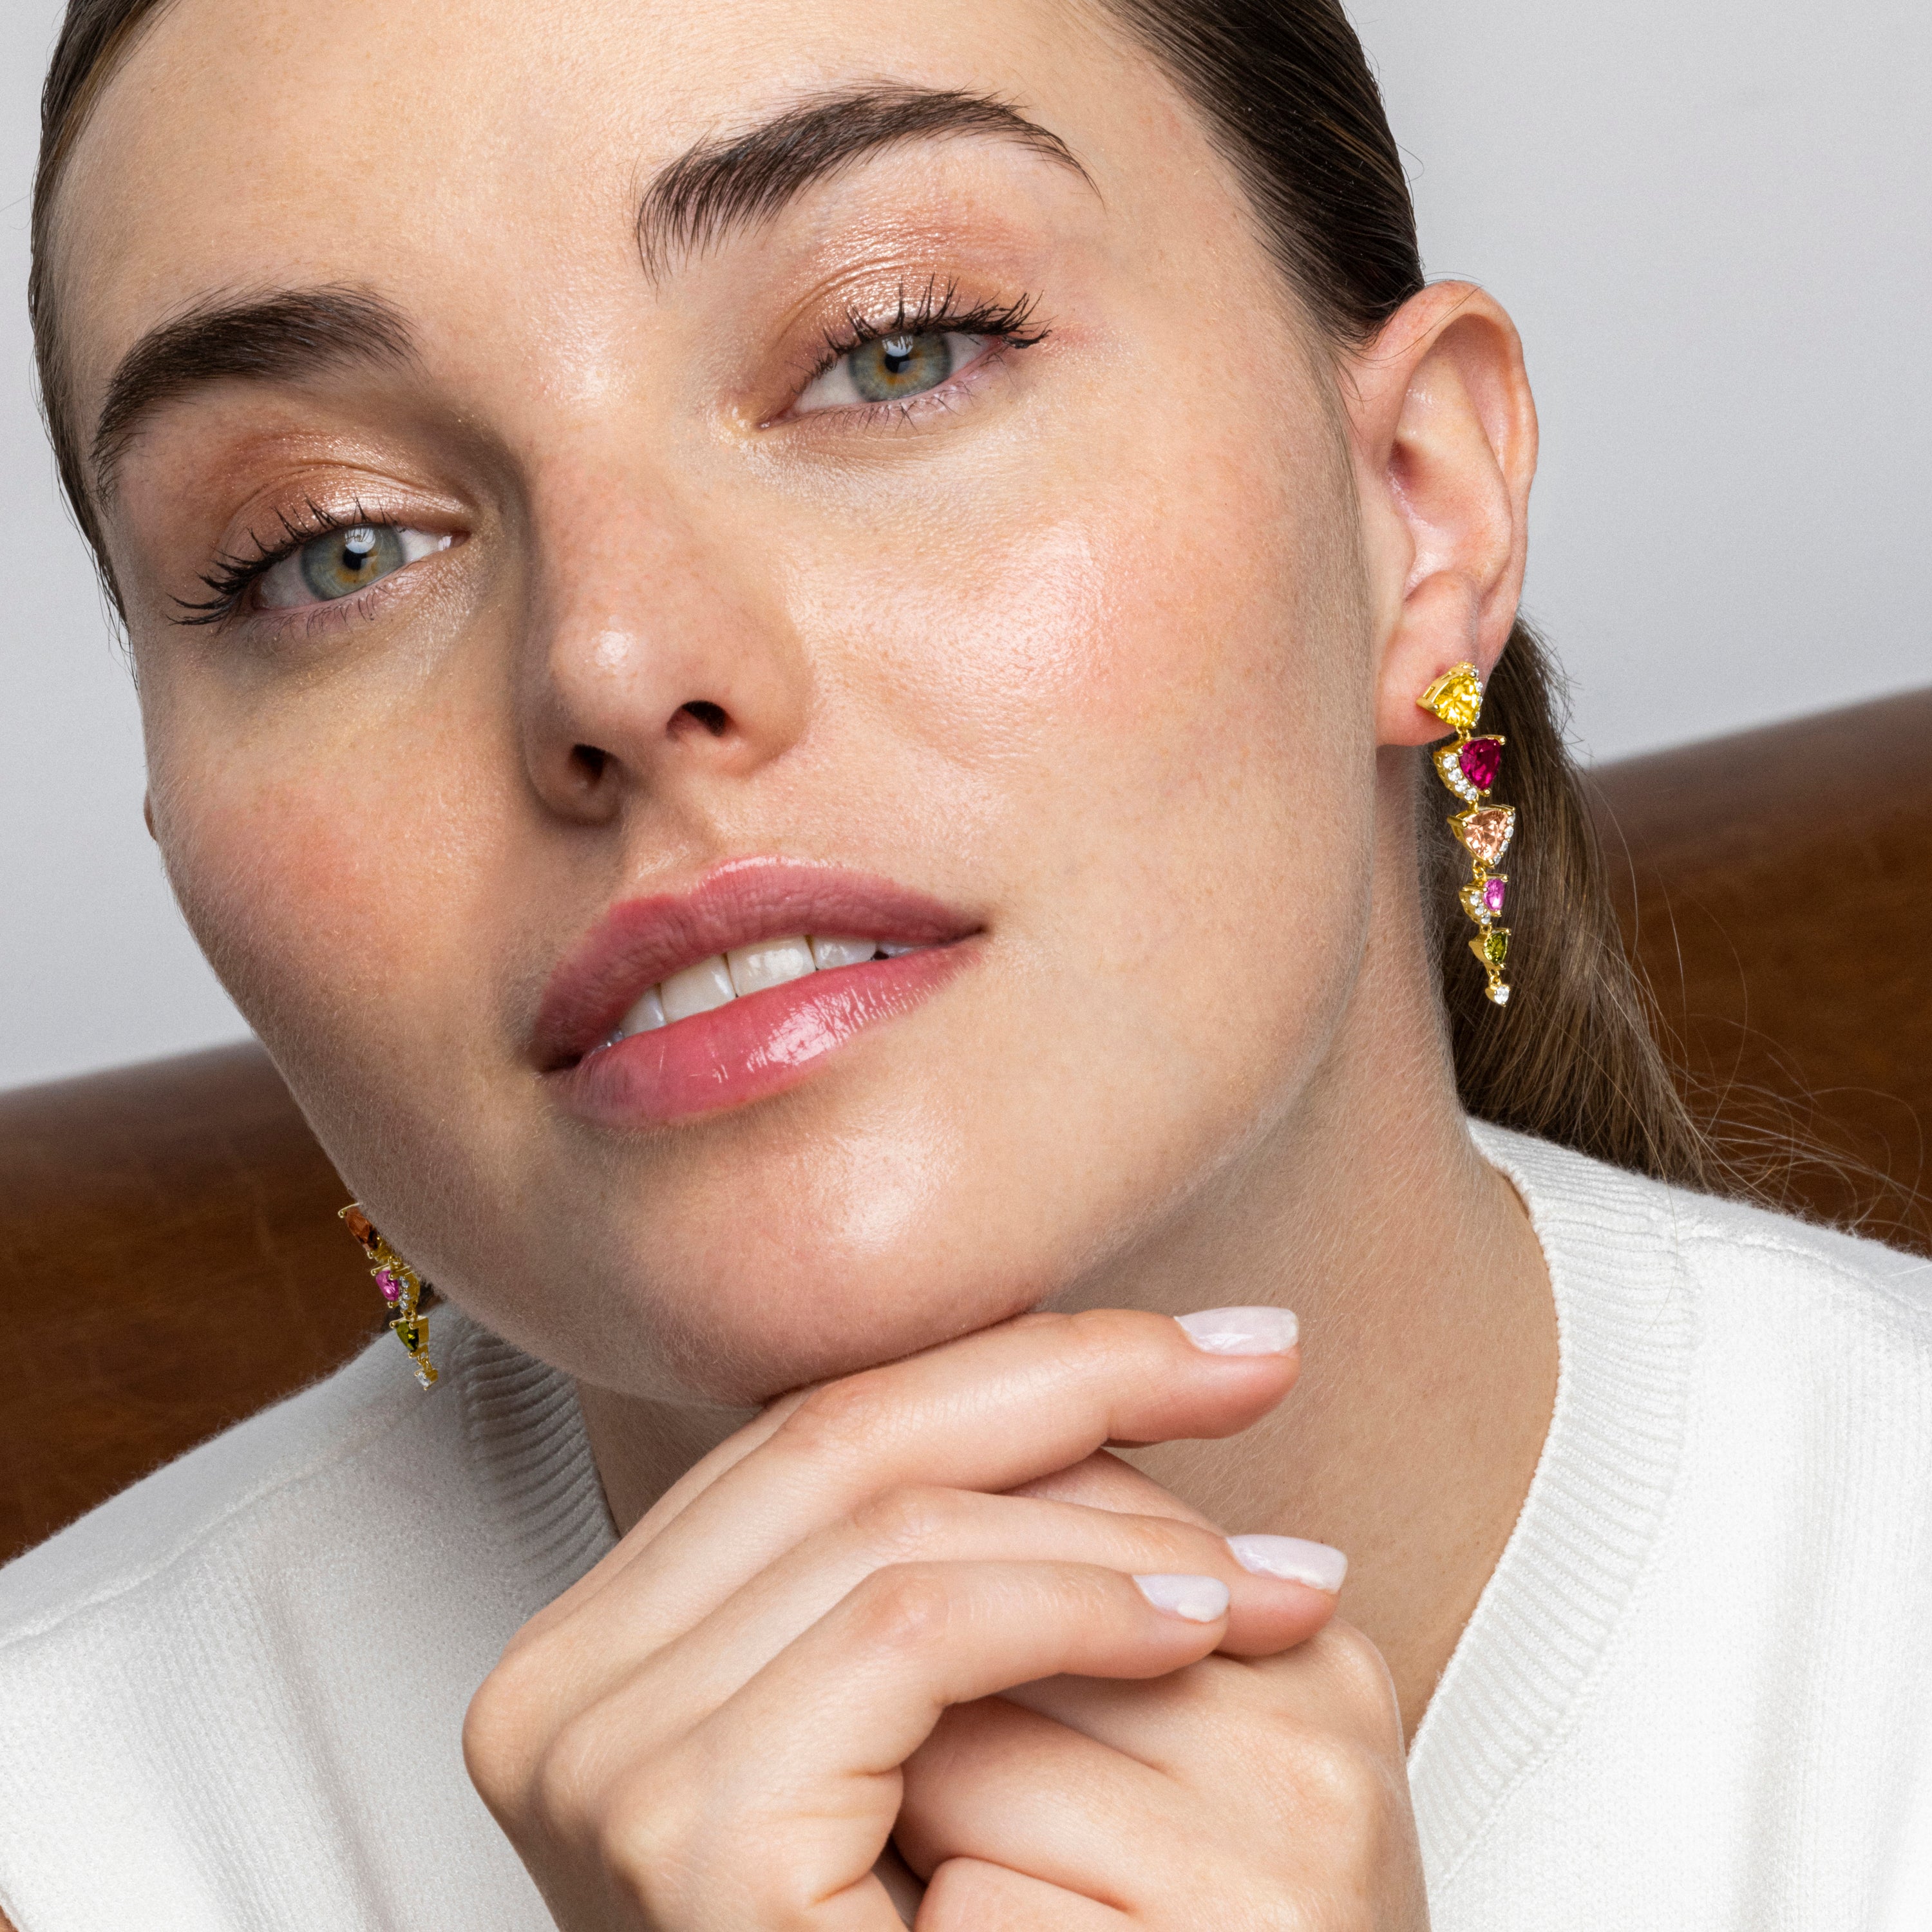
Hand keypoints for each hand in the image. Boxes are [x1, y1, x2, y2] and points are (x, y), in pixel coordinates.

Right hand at [462, 1309, 1426, 1928]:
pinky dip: (1069, 1603)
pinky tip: (1195, 1619)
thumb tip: (1103, 1401)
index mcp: (608, 1650)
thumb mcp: (930, 1740)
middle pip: (842, 1441)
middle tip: (1254, 1359)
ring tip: (1269, 1566)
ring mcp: (597, 1757)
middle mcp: (560, 1690)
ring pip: (884, 1523)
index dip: (1014, 1364)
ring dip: (1107, 1518)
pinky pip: (905, 1634)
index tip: (1199, 1347)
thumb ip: (949, 1579)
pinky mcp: (679, 1831)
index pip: (819, 1435)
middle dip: (1070, 1377)